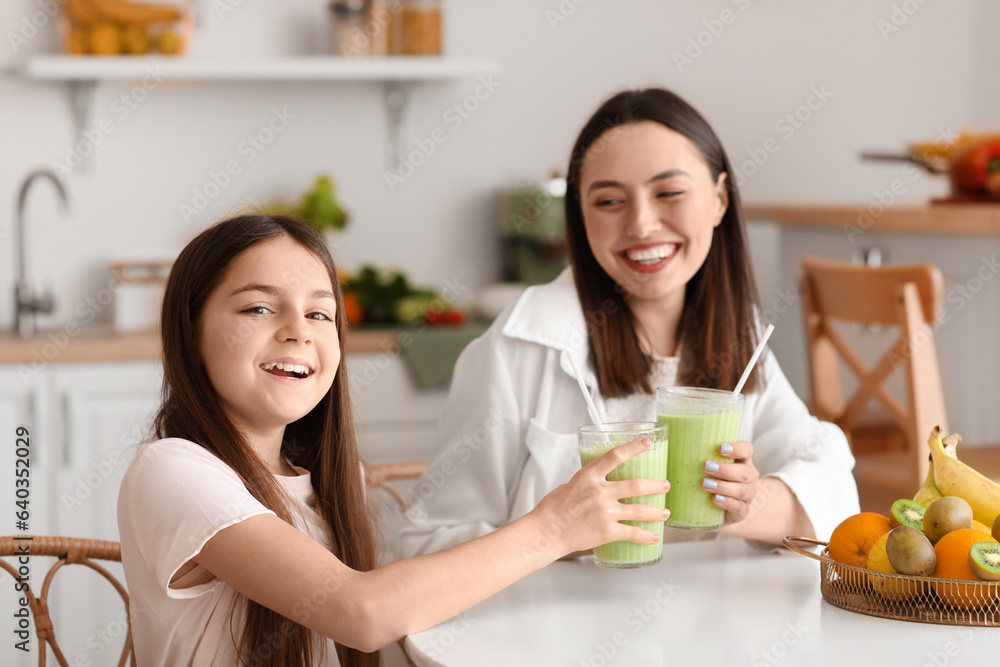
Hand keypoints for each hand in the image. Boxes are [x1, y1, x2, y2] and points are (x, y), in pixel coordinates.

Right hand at [530, 438, 668, 556]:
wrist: (546, 532)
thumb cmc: (553, 509)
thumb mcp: (570, 485)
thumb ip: (589, 482)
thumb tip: (600, 482)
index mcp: (588, 476)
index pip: (615, 456)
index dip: (633, 447)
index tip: (647, 442)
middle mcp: (600, 492)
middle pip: (636, 485)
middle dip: (655, 485)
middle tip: (665, 485)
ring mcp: (605, 512)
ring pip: (639, 510)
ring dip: (656, 512)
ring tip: (665, 512)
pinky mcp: (607, 531)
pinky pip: (632, 533)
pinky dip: (646, 536)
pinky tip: (654, 537)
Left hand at [702, 440, 759, 525]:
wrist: (716, 509)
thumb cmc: (710, 480)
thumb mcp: (707, 467)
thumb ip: (697, 458)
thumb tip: (672, 453)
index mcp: (742, 461)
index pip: (746, 450)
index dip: (737, 448)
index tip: (721, 448)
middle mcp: (748, 478)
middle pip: (745, 472)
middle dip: (725, 469)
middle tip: (706, 467)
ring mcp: (747, 495)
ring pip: (742, 491)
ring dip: (723, 487)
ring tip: (706, 484)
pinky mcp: (742, 511)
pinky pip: (738, 507)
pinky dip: (726, 503)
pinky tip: (715, 499)